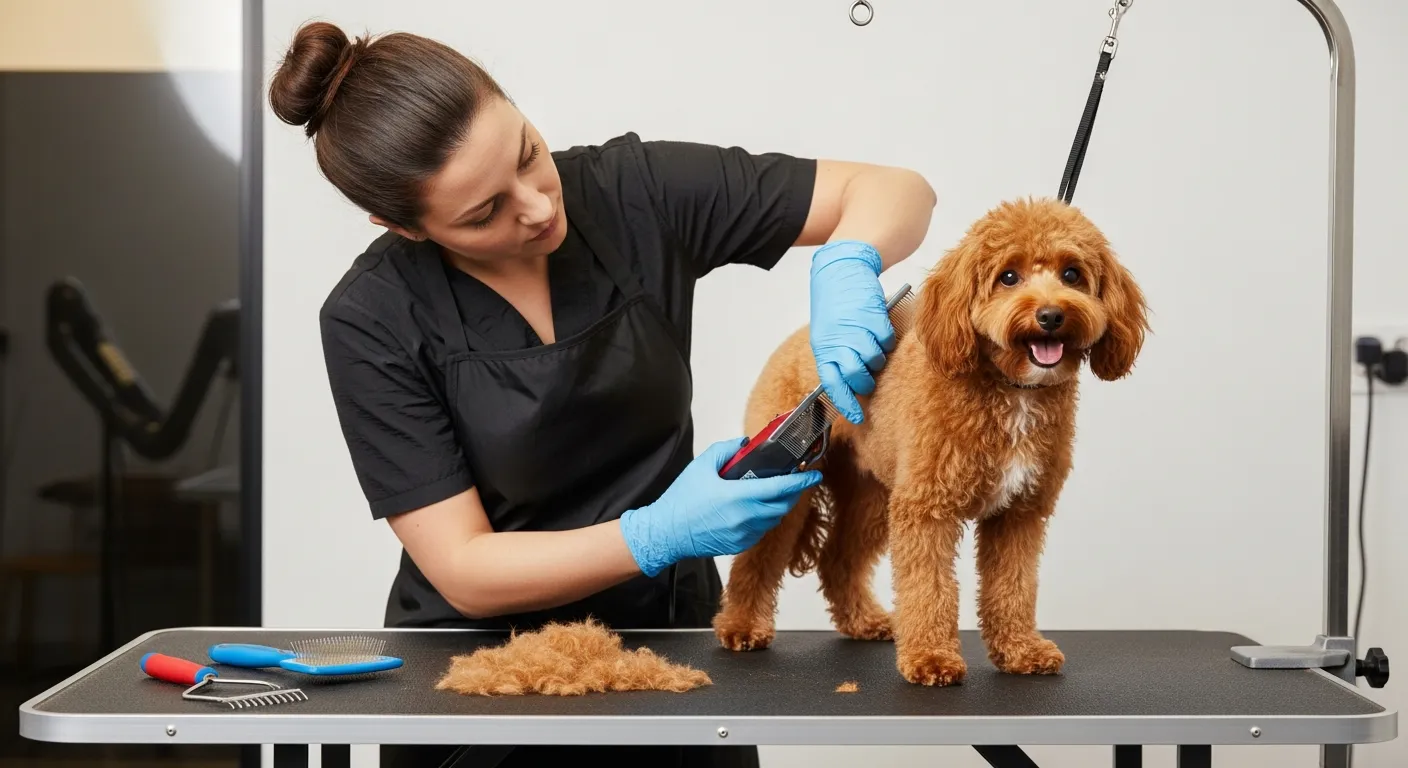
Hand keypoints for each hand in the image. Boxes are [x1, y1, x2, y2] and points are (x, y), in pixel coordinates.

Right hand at [618, 438, 822, 576]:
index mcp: (738, 496)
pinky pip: (761, 530)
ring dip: (777, 505)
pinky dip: (763, 518)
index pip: (781, 488)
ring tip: (771, 493)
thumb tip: (745, 444)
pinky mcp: (740, 545)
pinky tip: (753, 508)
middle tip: (794, 480)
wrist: (666, 533)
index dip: (801, 481)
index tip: (814, 474)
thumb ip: (727, 450)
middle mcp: (746, 518)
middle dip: (792, 492)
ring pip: (774, 519)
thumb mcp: (702, 466)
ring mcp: (744, 534)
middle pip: (783, 505)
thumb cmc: (682, 501)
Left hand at [809, 240, 893, 423]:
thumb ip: (836, 354)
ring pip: (874, 360)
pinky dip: (886, 339)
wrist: (843, 268)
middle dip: (865, 381)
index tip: (857, 417)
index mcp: (823, 347)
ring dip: (878, 359)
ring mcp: (857, 330)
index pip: (832, 384)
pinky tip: (879, 329)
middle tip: (868, 377)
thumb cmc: (835, 303)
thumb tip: (850, 382)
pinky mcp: (874, 318)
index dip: (845, 403)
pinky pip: (886, 340)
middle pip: (855, 375)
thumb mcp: (827, 332)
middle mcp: (839, 341)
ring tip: (873, 347)